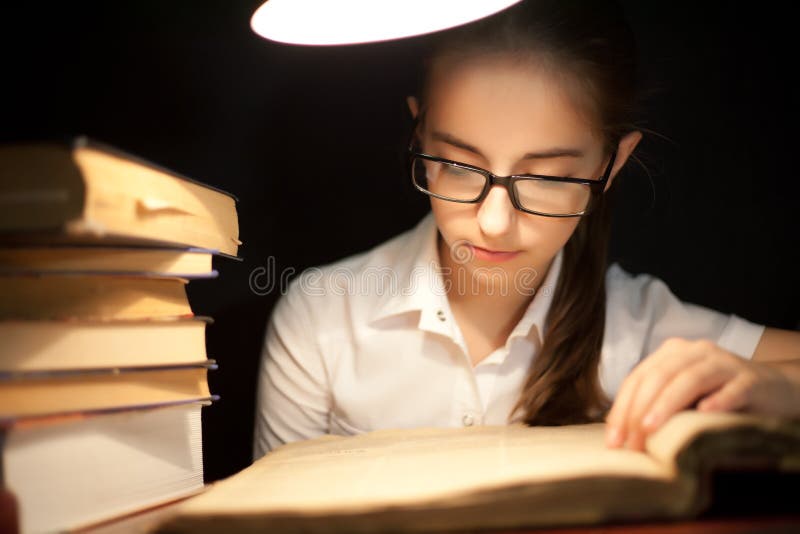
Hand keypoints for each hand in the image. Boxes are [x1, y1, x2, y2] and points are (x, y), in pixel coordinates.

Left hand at [604, 337, 796, 450]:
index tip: (612, 441)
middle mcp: (694, 352)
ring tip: (651, 428)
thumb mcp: (683, 399)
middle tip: (631, 443)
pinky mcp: (751, 379)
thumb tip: (621, 437)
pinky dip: (718, 401)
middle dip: (639, 411)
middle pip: (658, 377)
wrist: (773, 390)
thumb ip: (655, 406)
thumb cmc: (717, 398)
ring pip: (689, 379)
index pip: (638, 379)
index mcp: (671, 354)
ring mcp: (724, 363)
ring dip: (667, 404)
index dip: (622, 408)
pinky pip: (732, 389)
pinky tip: (706, 413)